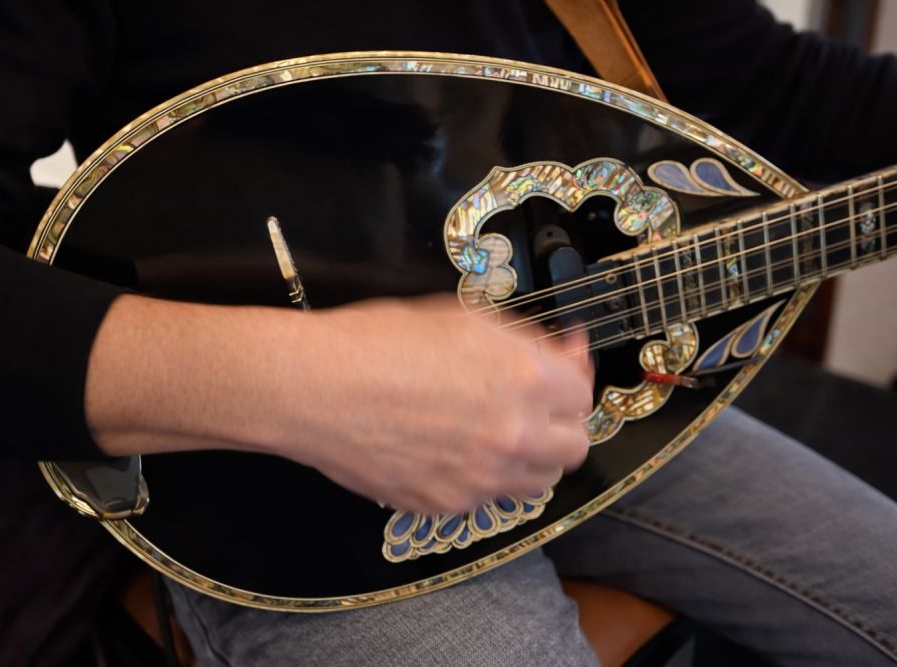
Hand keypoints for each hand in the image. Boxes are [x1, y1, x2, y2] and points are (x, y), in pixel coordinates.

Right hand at [273, 296, 593, 513]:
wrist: (314, 387)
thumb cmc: (375, 341)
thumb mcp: (460, 317)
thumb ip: (520, 341)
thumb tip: (557, 351)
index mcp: (526, 378)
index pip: (583, 391)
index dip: (573, 375)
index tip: (562, 365)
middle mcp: (514, 434)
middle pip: (573, 445)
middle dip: (561, 422)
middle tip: (536, 405)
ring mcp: (482, 477)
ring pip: (537, 480)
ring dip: (530, 456)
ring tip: (496, 432)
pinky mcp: (446, 504)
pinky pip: (485, 498)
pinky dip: (481, 477)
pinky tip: (452, 450)